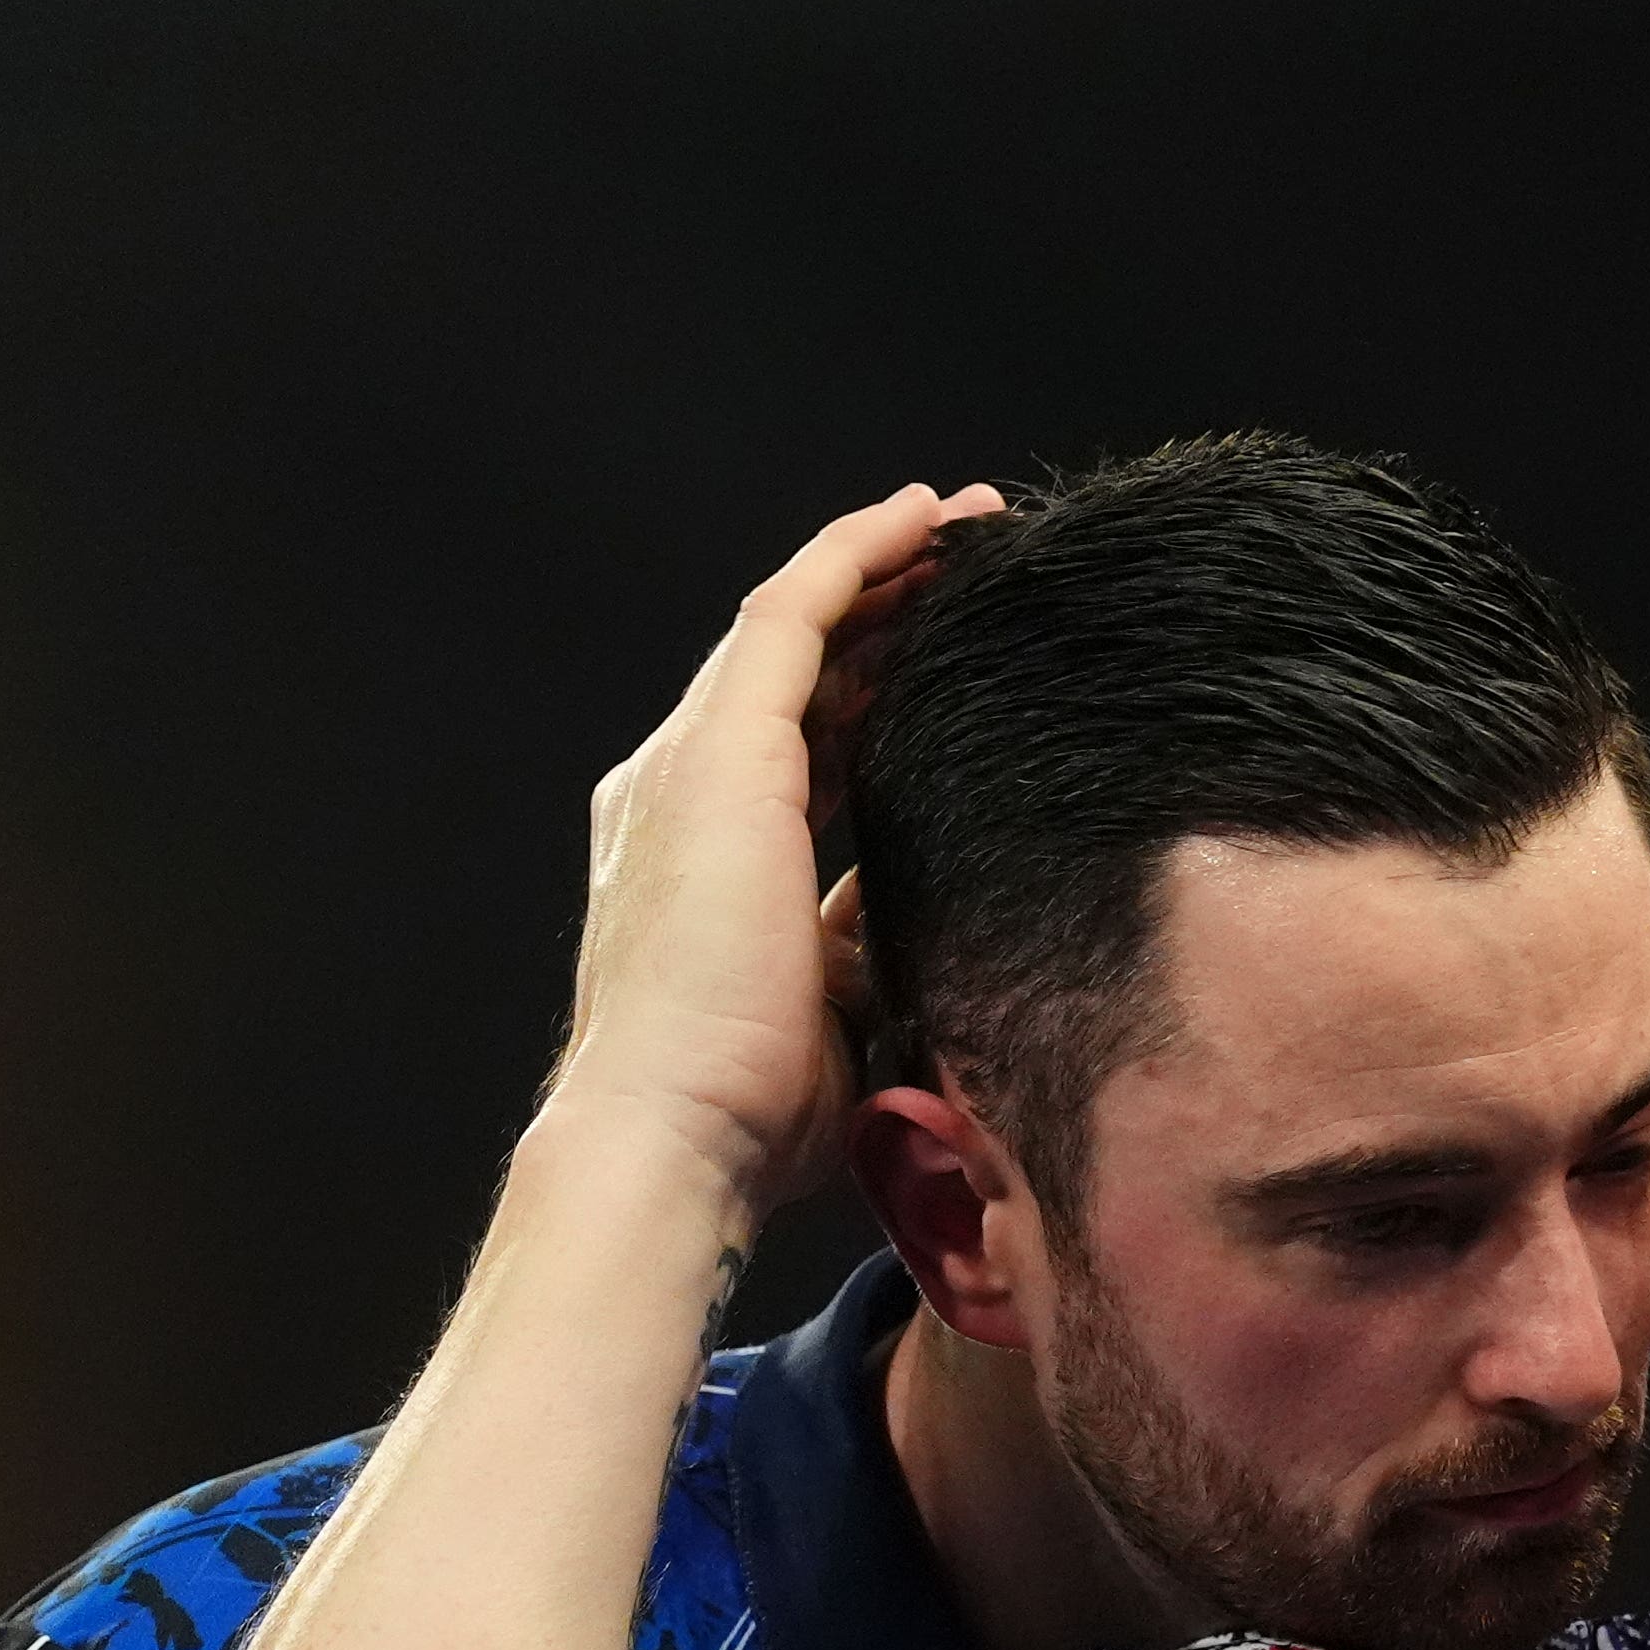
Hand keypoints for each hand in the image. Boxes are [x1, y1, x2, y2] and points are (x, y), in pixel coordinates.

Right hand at [552, 479, 1003, 1200]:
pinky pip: (794, 613)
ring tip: (966, 528)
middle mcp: (678, 790)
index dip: (868, 693)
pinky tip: (922, 519)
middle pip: (793, 672)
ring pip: (794, 625)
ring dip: (881, 568)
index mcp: (700, 855)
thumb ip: (863, 944)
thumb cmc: (754, 1109)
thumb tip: (927, 918)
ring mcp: (690, 764)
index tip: (948, 665)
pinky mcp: (722, 749)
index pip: (796, 745)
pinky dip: (856, 556)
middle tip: (971, 570)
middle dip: (882, 612)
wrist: (677, 1130)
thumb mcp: (834, 1008)